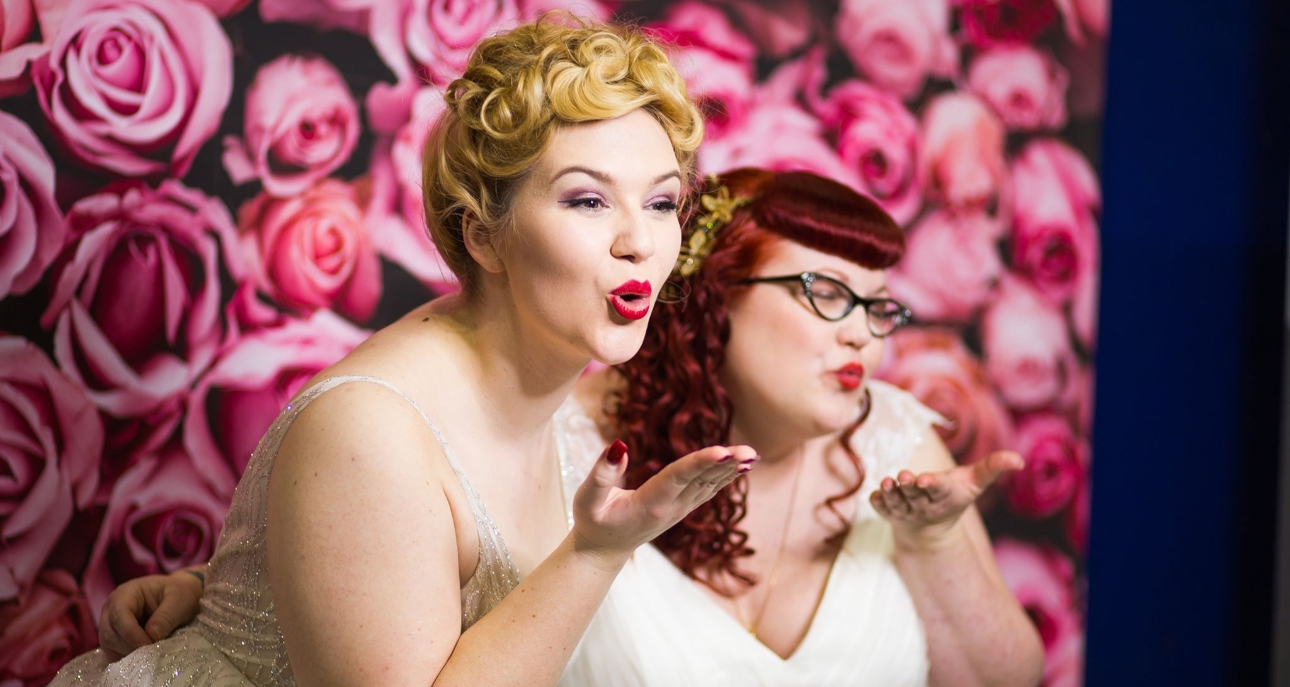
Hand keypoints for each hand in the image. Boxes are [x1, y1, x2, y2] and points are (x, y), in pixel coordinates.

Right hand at [98, 569, 203, 656]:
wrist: (181, 596)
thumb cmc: (180, 594)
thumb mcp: (180, 601)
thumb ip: (165, 618)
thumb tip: (150, 638)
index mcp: (126, 593)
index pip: (119, 615)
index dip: (131, 633)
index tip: (149, 645)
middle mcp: (111, 608)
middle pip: (109, 633)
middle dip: (129, 646)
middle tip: (152, 653)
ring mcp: (110, 624)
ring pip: (108, 646)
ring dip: (127, 655)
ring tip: (150, 655)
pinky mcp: (114, 638)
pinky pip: (112, 653)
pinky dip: (126, 659)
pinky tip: (143, 658)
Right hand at [571, 440, 756, 566]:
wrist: (603, 551)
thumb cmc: (593, 522)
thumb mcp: (587, 499)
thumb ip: (601, 474)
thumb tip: (618, 445)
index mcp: (650, 504)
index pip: (679, 477)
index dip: (700, 463)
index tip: (723, 452)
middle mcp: (670, 508)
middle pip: (701, 480)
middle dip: (726, 464)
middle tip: (749, 451)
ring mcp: (679, 510)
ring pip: (709, 485)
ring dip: (731, 469)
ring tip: (752, 455)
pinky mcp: (682, 508)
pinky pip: (708, 489)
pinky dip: (726, 476)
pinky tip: (743, 466)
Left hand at [870, 450, 1023, 547]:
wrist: (930, 528)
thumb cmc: (953, 495)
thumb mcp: (974, 481)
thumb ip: (993, 467)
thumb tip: (1019, 460)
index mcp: (944, 495)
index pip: (938, 489)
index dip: (932, 484)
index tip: (924, 479)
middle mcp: (923, 504)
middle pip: (914, 494)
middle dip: (908, 486)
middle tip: (903, 477)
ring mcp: (905, 510)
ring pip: (896, 502)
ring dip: (890, 493)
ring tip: (886, 482)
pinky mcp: (889, 511)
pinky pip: (881, 509)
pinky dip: (877, 503)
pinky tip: (872, 495)